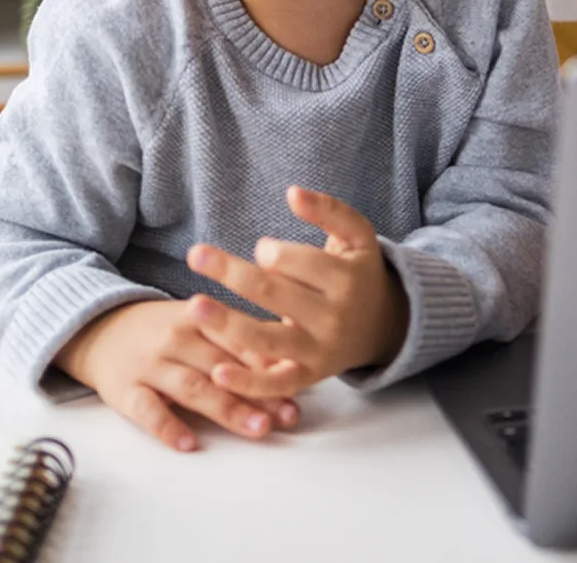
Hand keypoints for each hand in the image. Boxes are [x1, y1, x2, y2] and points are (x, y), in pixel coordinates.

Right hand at [53, 299, 300, 451]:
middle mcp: (176, 339)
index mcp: (199, 319)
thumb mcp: (198, 323)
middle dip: (258, 393)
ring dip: (227, 409)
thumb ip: (235, 341)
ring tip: (257, 428)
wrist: (98, 327)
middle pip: (222, 368)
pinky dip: (168, 427)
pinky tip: (189, 443)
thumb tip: (285, 366)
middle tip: (287, 415)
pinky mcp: (124, 389)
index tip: (299, 388)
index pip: (240, 342)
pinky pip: (147, 410)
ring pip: (193, 388)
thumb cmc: (162, 331)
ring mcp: (149, 364)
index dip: (270, 366)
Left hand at [182, 185, 408, 398]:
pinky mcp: (307, 378)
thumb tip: (292, 192)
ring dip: (228, 324)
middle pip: (275, 294)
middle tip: (196, 254)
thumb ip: (330, 210)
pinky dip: (247, 383)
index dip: (271, 252)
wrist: (382, 325)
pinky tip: (218, 372)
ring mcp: (318, 351)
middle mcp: (332, 318)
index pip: (298, 262)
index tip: (262, 250)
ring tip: (194, 306)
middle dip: (232, 273)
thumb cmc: (358, 272)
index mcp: (345, 280)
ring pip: (267, 339)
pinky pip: (275, 384)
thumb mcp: (357, 236)